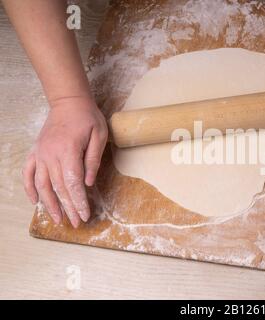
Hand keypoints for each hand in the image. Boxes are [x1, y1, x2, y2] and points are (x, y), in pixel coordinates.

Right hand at [23, 96, 107, 226]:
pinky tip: (34, 201)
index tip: (84, 215)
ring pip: (42, 184)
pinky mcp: (36, 152)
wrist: (68, 102)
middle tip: (76, 223)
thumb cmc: (87, 118)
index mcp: (68, 151)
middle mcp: (51, 155)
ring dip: (49, 204)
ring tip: (57, 219)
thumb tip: (88, 183)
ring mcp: (40, 154)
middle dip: (68, 207)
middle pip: (59, 187)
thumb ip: (93, 159)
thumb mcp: (99, 135)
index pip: (73, 183)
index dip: (79, 201)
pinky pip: (28, 173)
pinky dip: (30, 188)